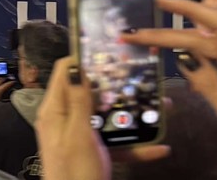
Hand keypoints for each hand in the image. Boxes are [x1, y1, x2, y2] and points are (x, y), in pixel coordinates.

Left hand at [35, 59, 168, 179]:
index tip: (111, 49)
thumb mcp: (77, 133)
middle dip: (117, 86)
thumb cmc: (74, 172)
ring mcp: (80, 138)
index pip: (66, 71)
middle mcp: (65, 120)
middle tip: (142, 76)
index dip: (86, 57)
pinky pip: (116, 146)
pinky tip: (160, 148)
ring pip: (108, 119)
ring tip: (161, 107)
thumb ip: (79, 100)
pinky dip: (137, 148)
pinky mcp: (93, 156)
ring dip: (133, 116)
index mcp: (55, 110)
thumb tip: (78, 65)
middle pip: (91, 93)